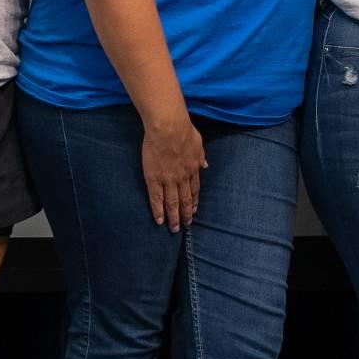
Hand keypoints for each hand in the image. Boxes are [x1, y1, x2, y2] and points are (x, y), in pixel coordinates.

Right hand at [141, 116, 206, 230]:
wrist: (169, 129)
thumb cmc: (183, 130)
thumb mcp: (198, 142)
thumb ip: (201, 155)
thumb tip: (205, 165)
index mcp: (193, 168)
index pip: (194, 189)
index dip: (193, 201)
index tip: (193, 211)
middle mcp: (182, 178)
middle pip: (185, 200)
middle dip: (185, 214)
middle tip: (185, 225)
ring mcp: (168, 180)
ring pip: (172, 203)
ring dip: (173, 217)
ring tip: (173, 229)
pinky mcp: (154, 179)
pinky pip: (156, 199)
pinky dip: (158, 211)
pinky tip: (159, 221)